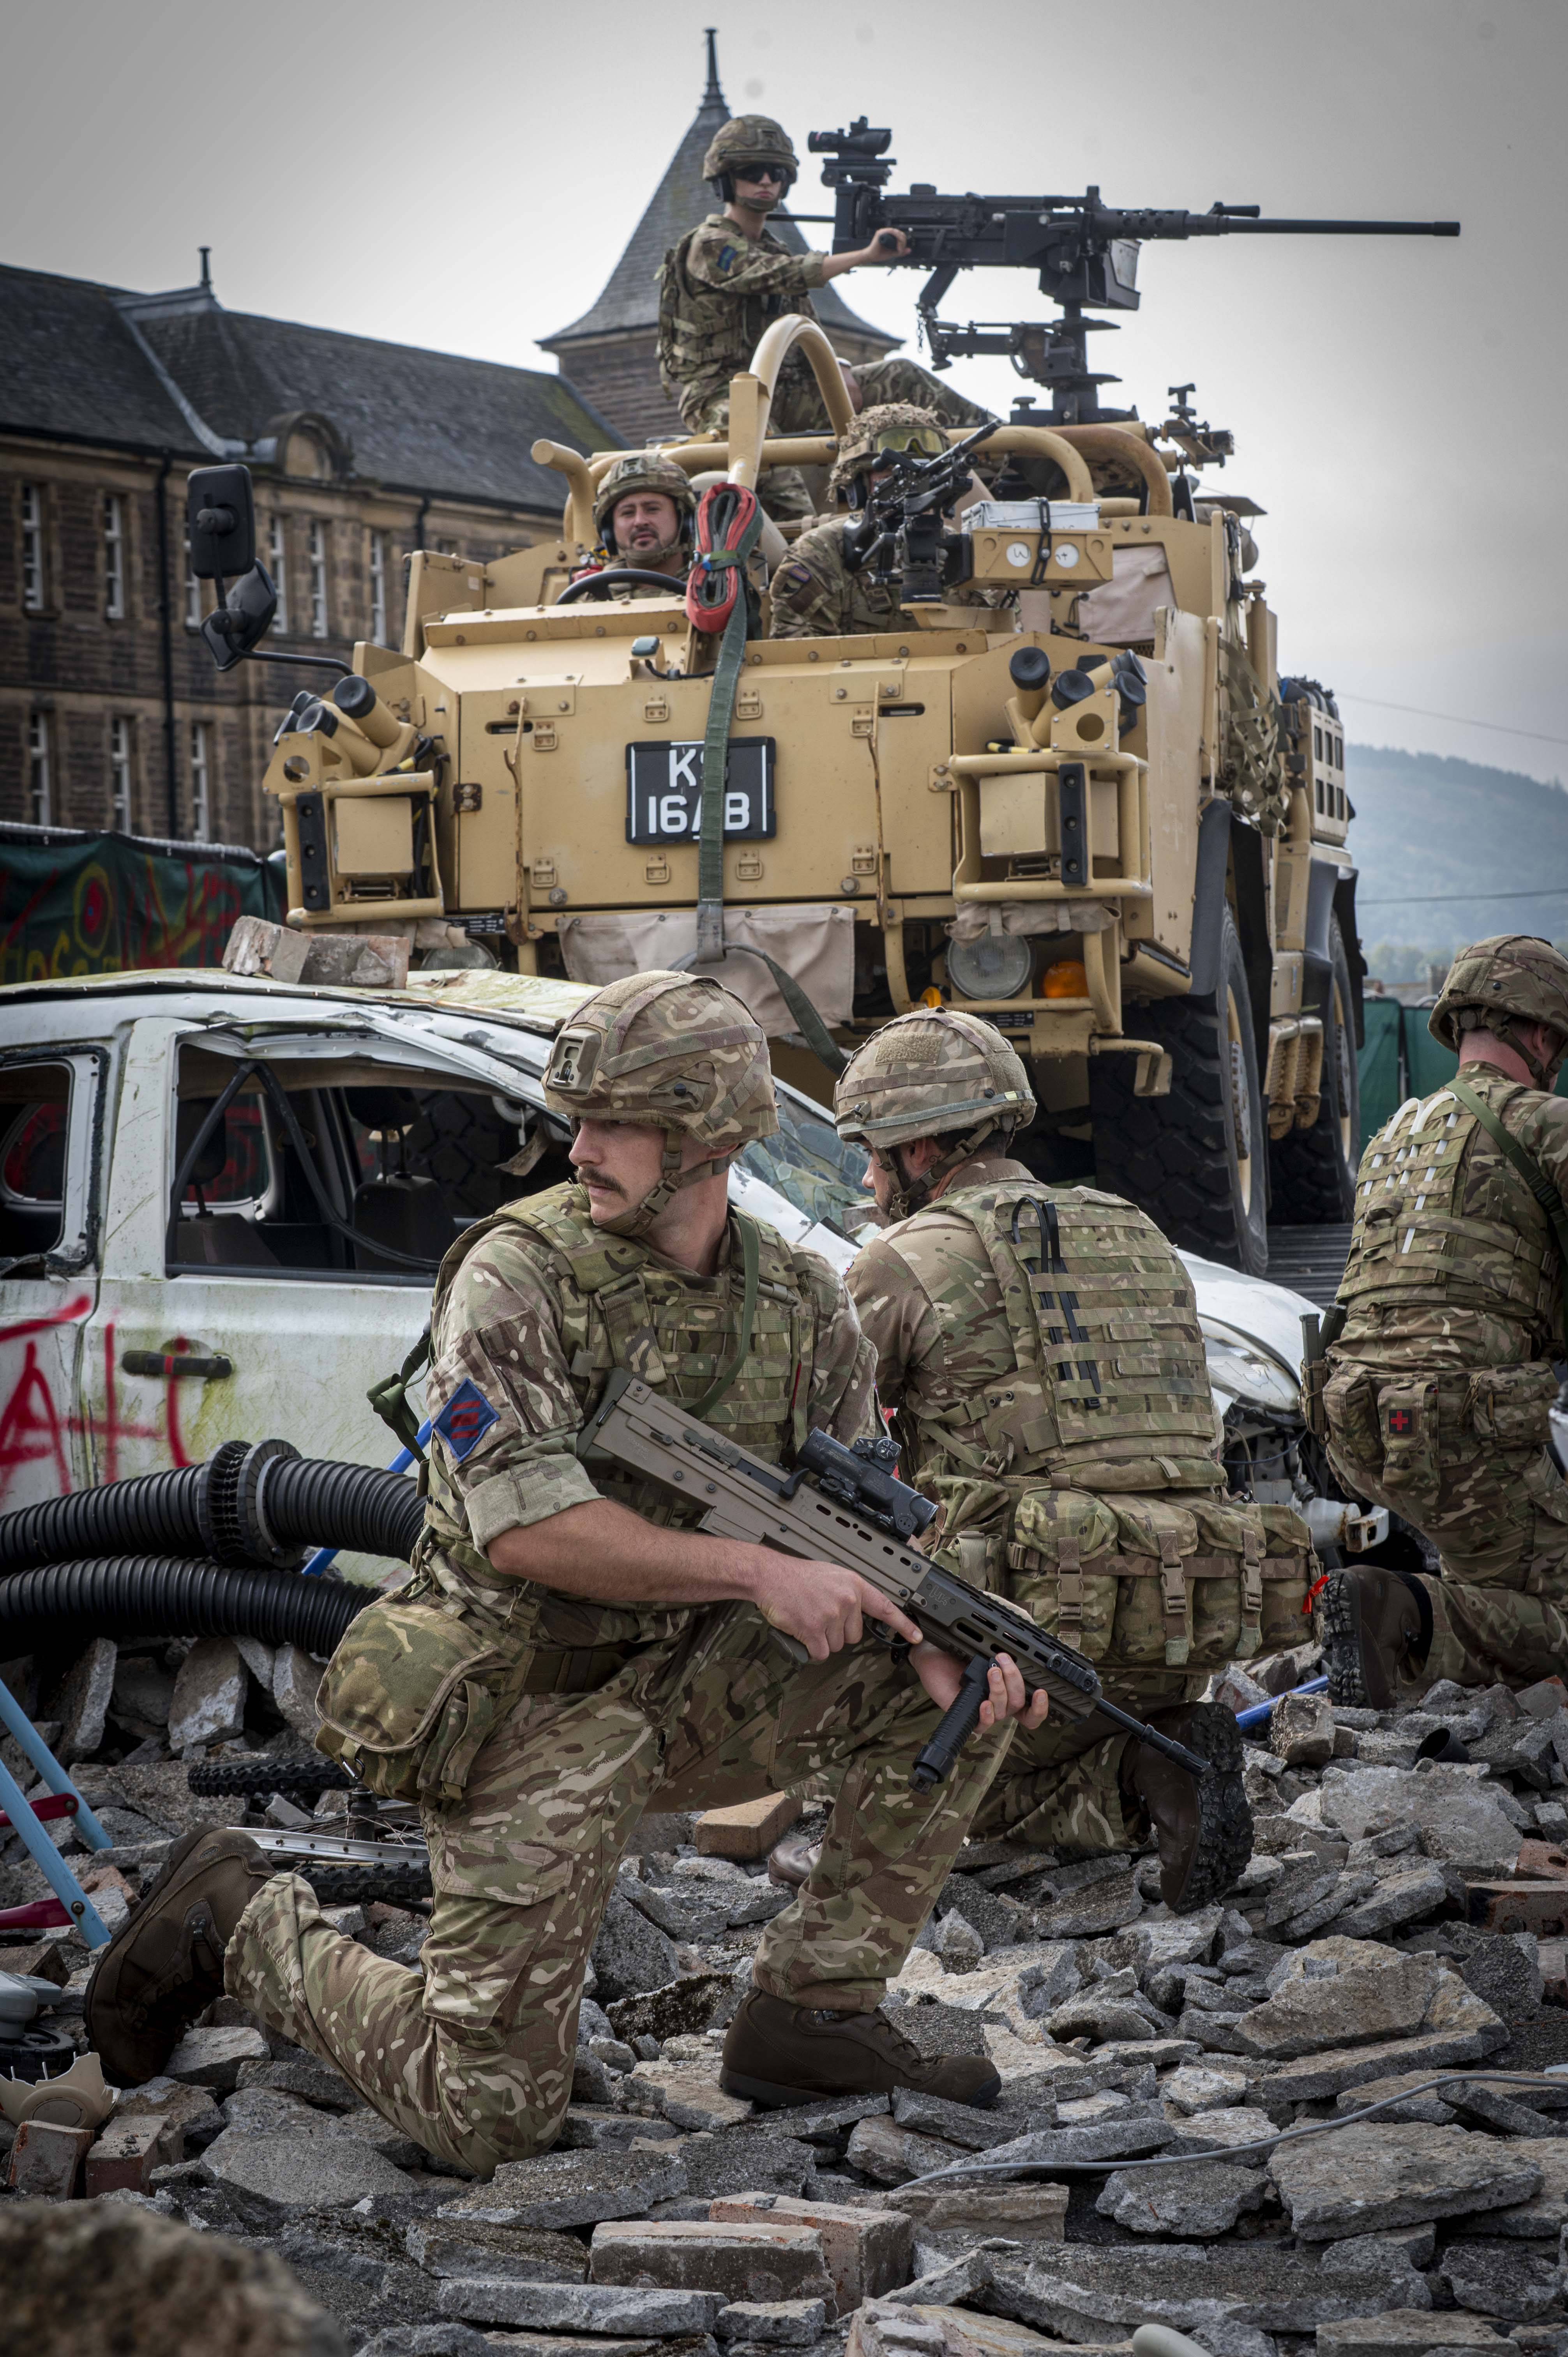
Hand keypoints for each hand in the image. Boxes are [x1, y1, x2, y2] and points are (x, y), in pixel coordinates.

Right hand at [748, 1551, 923, 1663]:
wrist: (769, 1576)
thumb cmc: (797, 1576)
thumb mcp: (832, 1576)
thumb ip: (849, 1594)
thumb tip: (856, 1614)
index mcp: (854, 1585)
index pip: (884, 1607)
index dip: (903, 1624)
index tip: (917, 1636)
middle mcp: (846, 1600)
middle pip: (854, 1635)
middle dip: (838, 1632)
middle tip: (820, 1615)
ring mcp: (830, 1615)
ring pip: (836, 1645)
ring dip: (822, 1639)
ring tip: (808, 1618)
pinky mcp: (813, 1629)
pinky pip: (821, 1653)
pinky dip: (811, 1649)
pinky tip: (802, 1632)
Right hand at [860, 228, 909, 263]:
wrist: (871, 256)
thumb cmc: (880, 254)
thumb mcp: (893, 253)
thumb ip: (901, 252)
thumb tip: (909, 250)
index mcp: (890, 236)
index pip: (900, 235)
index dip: (903, 242)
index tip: (901, 250)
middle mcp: (887, 232)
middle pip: (900, 233)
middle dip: (903, 242)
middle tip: (900, 250)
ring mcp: (884, 232)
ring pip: (897, 232)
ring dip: (901, 240)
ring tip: (899, 249)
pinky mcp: (880, 233)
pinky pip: (891, 231)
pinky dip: (896, 237)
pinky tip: (897, 245)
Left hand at [911, 1647, 1049, 1730]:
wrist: (931, 1653)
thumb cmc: (958, 1649)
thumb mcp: (985, 1643)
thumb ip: (1008, 1641)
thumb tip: (1026, 1634)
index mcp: (1007, 1689)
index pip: (1031, 1707)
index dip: (1041, 1706)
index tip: (1042, 1692)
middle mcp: (998, 1702)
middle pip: (1019, 1703)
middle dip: (1015, 1680)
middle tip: (1003, 1660)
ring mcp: (984, 1709)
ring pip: (1004, 1710)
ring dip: (1001, 1690)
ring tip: (991, 1671)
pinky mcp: (967, 1716)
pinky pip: (983, 1725)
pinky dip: (987, 1714)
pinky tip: (983, 1703)